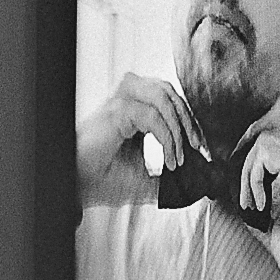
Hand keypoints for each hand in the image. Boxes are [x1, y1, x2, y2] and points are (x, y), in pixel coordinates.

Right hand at [75, 73, 202, 205]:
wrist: (78, 188)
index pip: (169, 99)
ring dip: (179, 127)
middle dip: (189, 120)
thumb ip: (170, 178)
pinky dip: (168, 138)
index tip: (201, 148)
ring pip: (163, 96)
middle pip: (169, 91)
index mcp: (132, 109)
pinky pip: (152, 115)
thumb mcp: (147, 179)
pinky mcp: (115, 112)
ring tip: (182, 154)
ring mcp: (119, 103)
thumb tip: (199, 184)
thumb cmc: (103, 181)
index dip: (189, 120)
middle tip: (198, 149)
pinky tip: (171, 160)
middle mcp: (126, 100)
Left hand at [233, 122, 279, 279]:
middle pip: (259, 138)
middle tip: (247, 200)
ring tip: (254, 204)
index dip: (246, 162)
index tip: (241, 193)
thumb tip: (222, 174)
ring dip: (249, 176)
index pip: (260, 143)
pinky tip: (262, 204)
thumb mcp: (258, 209)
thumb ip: (246, 189)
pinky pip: (262, 154)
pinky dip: (255, 180)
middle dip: (246, 168)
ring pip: (259, 143)